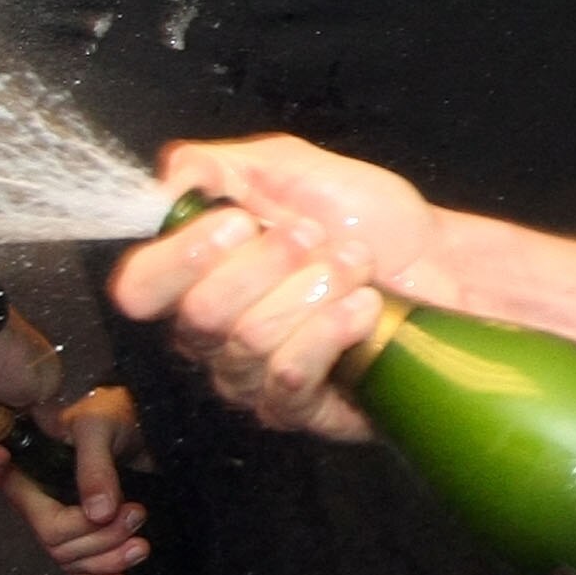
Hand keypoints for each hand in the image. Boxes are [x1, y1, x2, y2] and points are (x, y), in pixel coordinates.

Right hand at [0, 387, 149, 574]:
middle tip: (137, 514)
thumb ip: (95, 467)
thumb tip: (99, 514)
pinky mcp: (88, 535)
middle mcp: (42, 501)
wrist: (142, 424)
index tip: (82, 509)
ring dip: (107, 560)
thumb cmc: (113, 414)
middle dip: (99, 538)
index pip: (21, 504)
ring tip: (142, 546)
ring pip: (72, 560)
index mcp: (32, 472)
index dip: (45, 521)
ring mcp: (65, 521)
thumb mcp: (100, 429)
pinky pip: (82, 570)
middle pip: (56, 542)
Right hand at [109, 138, 445, 439]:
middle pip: (200, 314)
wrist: (437, 260)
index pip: (138, 289)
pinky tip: (364, 306)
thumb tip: (166, 183)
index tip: (240, 219)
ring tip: (354, 264)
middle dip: (269, 262)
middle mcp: (211, 335)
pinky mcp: (298, 409)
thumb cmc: (362, 217)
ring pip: (250, 343)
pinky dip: (331, 331)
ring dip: (314, 289)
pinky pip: (288, 380)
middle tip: (314, 236)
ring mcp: (251, 377)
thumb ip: (214, 165)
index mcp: (196, 274)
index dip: (181, 255)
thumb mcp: (286, 166)